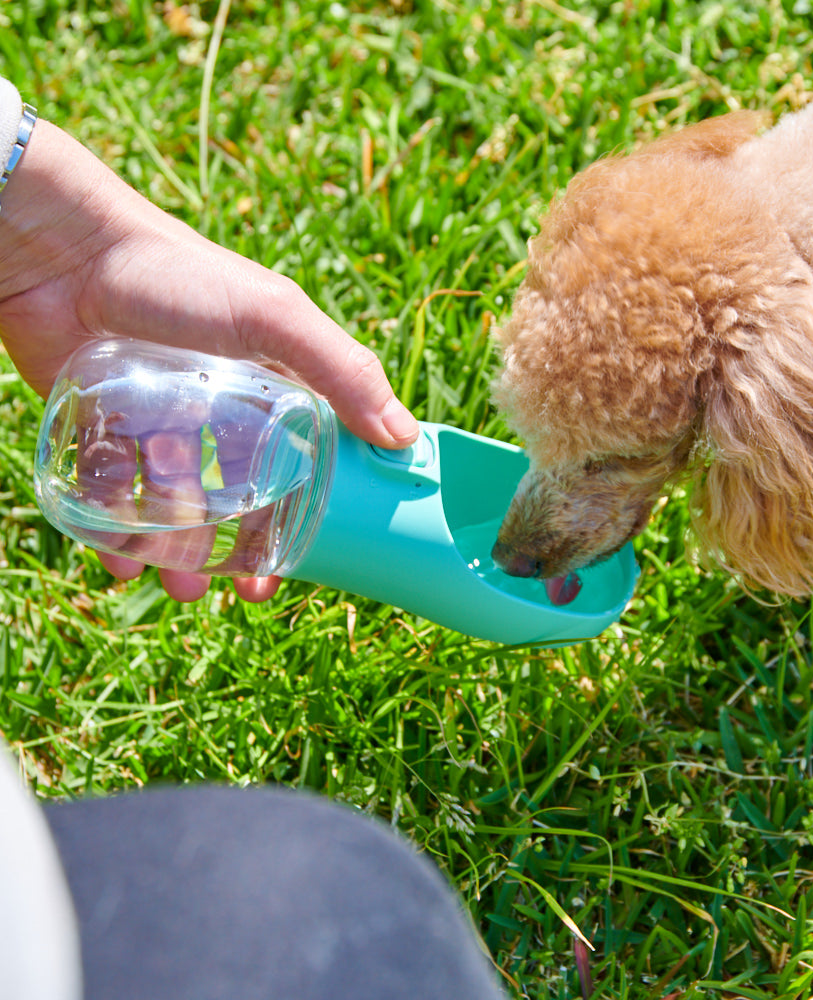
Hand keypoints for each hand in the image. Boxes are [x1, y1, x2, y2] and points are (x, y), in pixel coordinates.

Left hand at [0, 119, 418, 601]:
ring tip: (177, 585)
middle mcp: (222, 415)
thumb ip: (342, 370)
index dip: (309, 515)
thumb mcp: (274, 317)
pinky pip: (118, 498)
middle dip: (243, 549)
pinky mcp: (106, 433)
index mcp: (274, 392)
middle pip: (242, 497)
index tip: (308, 560)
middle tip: (242, 590)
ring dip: (181, 555)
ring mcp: (162, 426)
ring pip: (180, 507)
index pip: (305, 464)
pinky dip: (118, 536)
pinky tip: (121, 560)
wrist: (65, 254)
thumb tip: (405, 438)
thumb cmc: (179, 278)